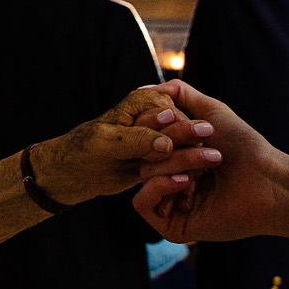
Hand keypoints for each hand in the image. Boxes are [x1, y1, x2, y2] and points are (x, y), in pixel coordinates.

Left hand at [35, 85, 219, 205]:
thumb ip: (137, 141)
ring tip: (212, 170)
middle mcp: (150, 115)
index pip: (168, 113)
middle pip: (178, 129)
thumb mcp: (106, 145)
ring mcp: (154, 136)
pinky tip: (194, 186)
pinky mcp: (154, 157)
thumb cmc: (81, 152)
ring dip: (193, 160)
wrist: (70, 172)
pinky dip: (182, 173)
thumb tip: (166, 143)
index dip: (184, 128)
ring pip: (179, 148)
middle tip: (218, 158)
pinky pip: (172, 164)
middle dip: (195, 144)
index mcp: (140, 102)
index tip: (205, 139)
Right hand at [132, 81, 288, 243]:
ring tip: (210, 161)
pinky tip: (183, 182)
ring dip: (176, 162)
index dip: (152, 121)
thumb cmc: (245, 147)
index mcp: (174, 156)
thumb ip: (178, 94)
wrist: (268, 180)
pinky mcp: (172, 226)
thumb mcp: (210, 112)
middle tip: (204, 137)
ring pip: (144, 175)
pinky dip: (158, 187)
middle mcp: (169, 178)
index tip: (173, 113)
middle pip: (142, 154)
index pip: (142, 135)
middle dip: (170, 140)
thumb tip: (144, 88)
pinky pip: (142, 203)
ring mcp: (170, 202)